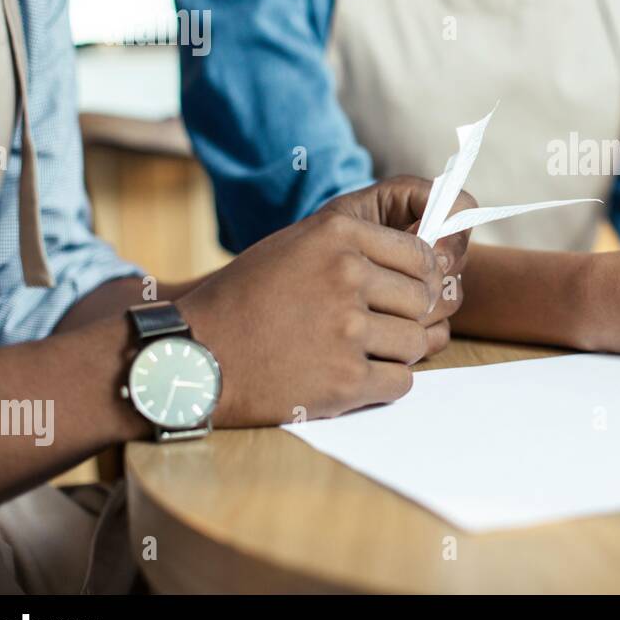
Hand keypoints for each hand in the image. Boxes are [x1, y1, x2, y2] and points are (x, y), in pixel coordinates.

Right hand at [178, 177, 474, 426]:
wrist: (190, 357)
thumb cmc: (245, 301)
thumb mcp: (296, 247)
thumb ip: (358, 247)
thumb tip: (429, 260)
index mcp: (337, 235)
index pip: (422, 256)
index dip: (420, 280)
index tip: (404, 294)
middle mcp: (346, 275)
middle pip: (424, 300)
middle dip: (408, 317)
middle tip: (376, 329)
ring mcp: (347, 329)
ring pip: (417, 343)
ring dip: (396, 352)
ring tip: (355, 352)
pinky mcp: (346, 380)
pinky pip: (402, 382)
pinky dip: (383, 384)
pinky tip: (349, 377)